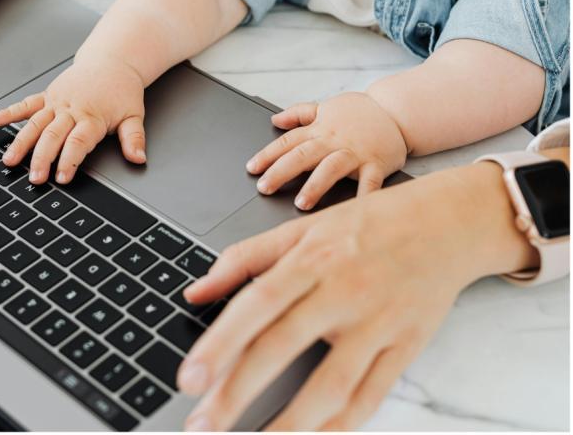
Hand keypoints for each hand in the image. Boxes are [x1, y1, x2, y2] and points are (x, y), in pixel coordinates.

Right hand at [0, 59, 147, 184]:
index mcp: (92, 116)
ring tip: (9, 160)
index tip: (61, 177)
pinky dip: (10, 112)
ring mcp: (57, 102)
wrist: (112, 61)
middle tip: (34, 177)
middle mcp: (71, 109)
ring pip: (35, 124)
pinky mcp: (48, 96)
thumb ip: (134, 139)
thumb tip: (138, 158)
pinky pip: (27, 104)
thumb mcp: (134, 115)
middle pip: (52, 136)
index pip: (78, 142)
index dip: (69, 160)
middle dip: (42, 158)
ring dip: (21, 143)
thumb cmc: (121, 90)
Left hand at [175, 160, 536, 430]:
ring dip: (290, 425)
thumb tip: (195, 292)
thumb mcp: (302, 228)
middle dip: (237, 392)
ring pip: (330, 384)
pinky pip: (371, 396)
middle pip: (283, 347)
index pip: (257, 305)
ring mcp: (378, 323)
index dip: (220, 343)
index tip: (190, 378)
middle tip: (201, 424)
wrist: (447, 222)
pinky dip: (342, 426)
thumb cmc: (369, 225)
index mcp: (311, 259)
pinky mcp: (406, 347)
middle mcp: (343, 291)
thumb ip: (244, 259)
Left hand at [246, 92, 407, 209]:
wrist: (398, 111)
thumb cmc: (360, 113)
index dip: (268, 155)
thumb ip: (300, 113)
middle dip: (281, 172)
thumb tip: (274, 119)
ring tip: (301, 203)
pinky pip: (370, 182)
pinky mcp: (376, 163)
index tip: (252, 169)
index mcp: (319, 130)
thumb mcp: (326, 107)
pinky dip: (363, 196)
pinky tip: (353, 211)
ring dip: (315, 185)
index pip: (288, 142)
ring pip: (331, 167)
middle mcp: (333, 141)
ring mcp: (355, 152)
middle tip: (264, 187)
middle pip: (302, 155)